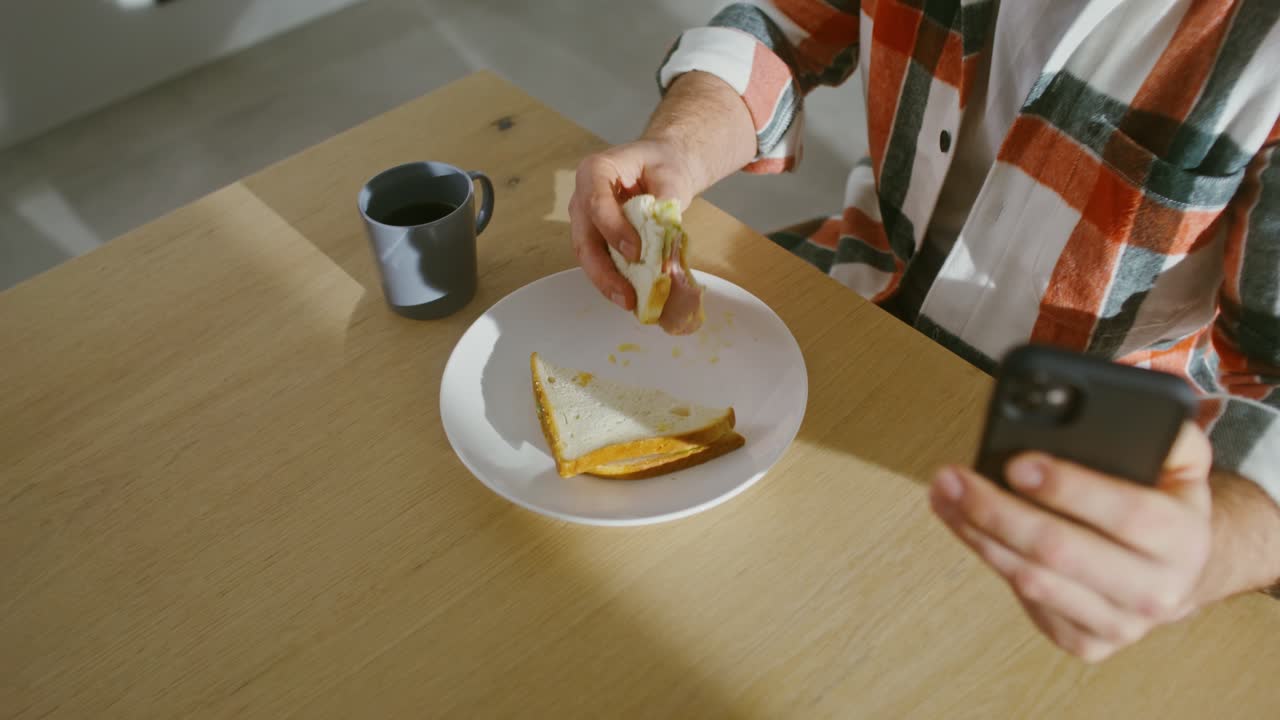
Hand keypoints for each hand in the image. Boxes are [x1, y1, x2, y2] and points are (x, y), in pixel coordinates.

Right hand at [569, 138, 699, 309]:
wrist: (662, 166)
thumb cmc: (663, 165)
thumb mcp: (671, 177)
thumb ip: (665, 206)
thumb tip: (664, 243)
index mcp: (595, 171)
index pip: (597, 203)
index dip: (613, 230)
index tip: (636, 253)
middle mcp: (582, 197)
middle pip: (584, 238)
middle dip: (604, 271)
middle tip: (627, 295)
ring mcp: (586, 220)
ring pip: (587, 256)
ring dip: (607, 282)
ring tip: (629, 302)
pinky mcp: (596, 239)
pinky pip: (600, 262)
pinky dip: (614, 280)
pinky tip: (631, 296)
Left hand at [930, 422, 1213, 661]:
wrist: (1178, 570)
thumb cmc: (1164, 502)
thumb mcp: (1180, 459)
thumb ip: (1163, 427)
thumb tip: (1124, 401)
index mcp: (1185, 537)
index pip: (1127, 513)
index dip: (1069, 488)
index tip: (1017, 462)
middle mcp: (1157, 590)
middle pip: (1061, 551)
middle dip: (998, 511)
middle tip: (955, 478)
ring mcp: (1120, 624)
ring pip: (1032, 579)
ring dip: (978, 534)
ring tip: (945, 494)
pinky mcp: (1086, 642)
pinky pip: (1026, 601)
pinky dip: (987, 558)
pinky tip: (964, 525)